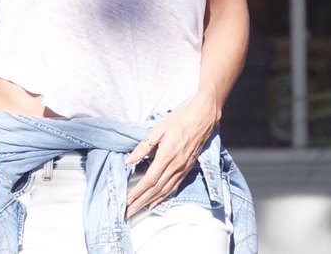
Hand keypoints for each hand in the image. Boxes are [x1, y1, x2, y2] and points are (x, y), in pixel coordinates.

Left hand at [123, 95, 217, 218]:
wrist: (203, 117)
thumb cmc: (180, 119)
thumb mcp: (158, 129)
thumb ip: (144, 146)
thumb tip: (129, 160)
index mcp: (166, 155)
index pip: (150, 179)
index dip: (138, 191)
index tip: (127, 200)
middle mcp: (175, 165)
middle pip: (156, 189)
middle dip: (141, 202)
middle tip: (129, 212)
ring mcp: (183, 168)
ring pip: (165, 190)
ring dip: (150, 202)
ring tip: (139, 210)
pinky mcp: (187, 168)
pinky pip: (174, 186)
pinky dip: (164, 197)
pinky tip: (155, 202)